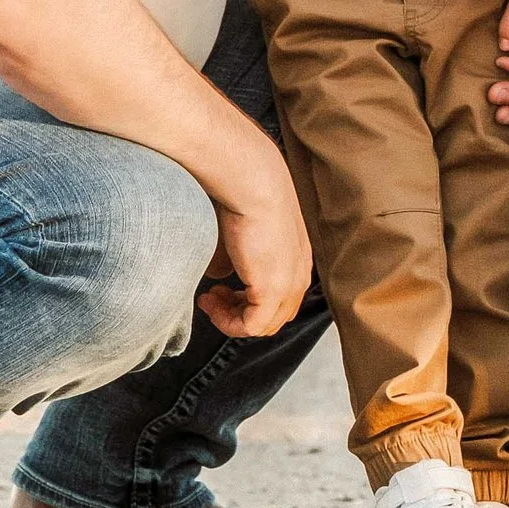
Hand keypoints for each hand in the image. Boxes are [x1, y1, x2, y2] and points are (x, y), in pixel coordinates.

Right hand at [199, 187, 312, 337]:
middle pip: (274, 315)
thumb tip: (218, 276)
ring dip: (231, 317)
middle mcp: (299, 273)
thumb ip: (233, 258)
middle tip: (213, 296)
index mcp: (297, 257)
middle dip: (240, 311)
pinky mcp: (273, 289)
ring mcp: (290, 283)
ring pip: (264, 324)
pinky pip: (252, 326)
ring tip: (209, 298)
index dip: (248, 299)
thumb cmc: (244, 193)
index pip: (281, 297)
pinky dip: (228, 322)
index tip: (221, 287)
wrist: (253, 181)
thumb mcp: (240, 231)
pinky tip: (210, 301)